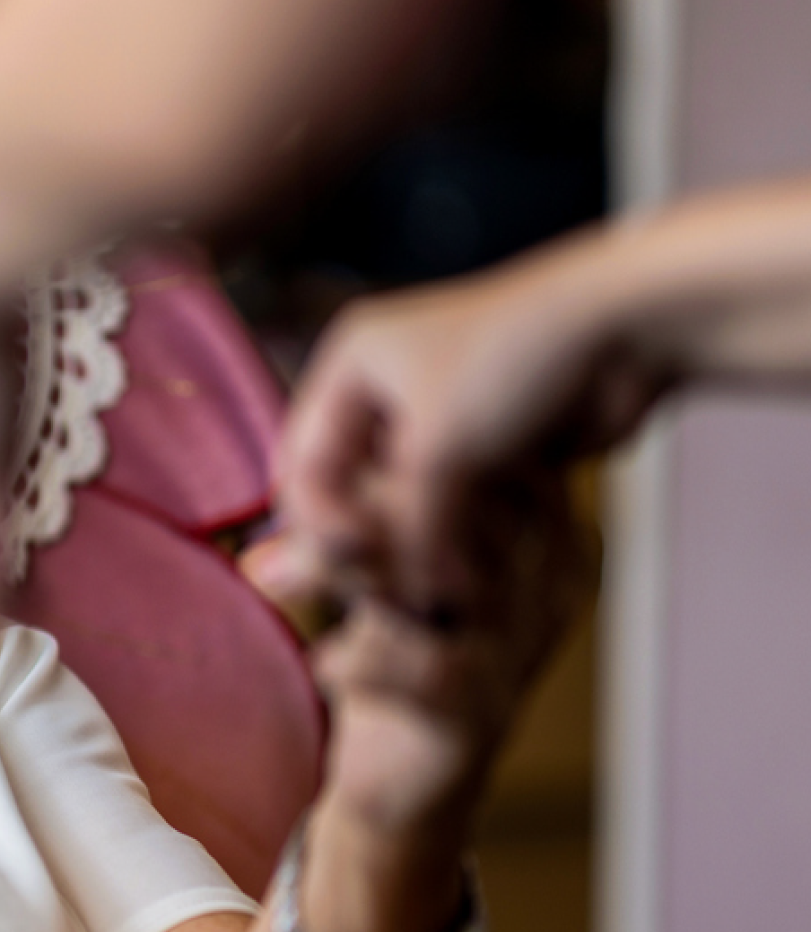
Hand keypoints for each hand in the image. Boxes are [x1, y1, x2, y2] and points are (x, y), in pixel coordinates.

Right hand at [279, 253, 671, 617]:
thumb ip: (408, 531)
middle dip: (366, 540)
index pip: (301, 464)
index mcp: (352, 366)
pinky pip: (453, 507)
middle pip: (347, 488)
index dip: (317, 522)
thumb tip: (409, 605)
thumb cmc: (518, 357)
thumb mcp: (440, 449)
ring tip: (437, 586)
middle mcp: (385, 388)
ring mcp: (440, 417)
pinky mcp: (488, 444)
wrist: (630, 327)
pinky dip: (457, 540)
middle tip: (388, 588)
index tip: (356, 565)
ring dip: (416, 546)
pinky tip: (471, 571)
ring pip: (402, 504)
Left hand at [306, 469, 591, 846]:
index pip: (489, 460)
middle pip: (463, 510)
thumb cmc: (399, 653)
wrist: (403, 787)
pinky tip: (322, 663)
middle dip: (366, 502)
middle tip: (289, 511)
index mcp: (539, 540)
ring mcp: (515, 656)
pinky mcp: (475, 718)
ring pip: (437, 580)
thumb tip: (324, 443)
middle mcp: (542, 591)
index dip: (406, 450)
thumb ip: (382, 507)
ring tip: (271, 573)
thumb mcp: (394, 565)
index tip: (335, 458)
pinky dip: (356, 662)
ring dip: (344, 569)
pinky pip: (419, 670)